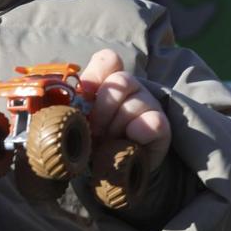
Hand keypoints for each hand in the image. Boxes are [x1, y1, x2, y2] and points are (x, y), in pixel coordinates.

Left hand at [79, 49, 170, 171]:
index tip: (84, 98)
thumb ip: (73, 106)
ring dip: (117, 127)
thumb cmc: (92, 141)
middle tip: (94, 131)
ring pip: (135, 103)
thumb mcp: (77, 122)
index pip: (108, 60)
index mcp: (106, 82)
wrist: (114, 170)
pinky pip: (154, 122)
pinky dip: (138, 133)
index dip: (96, 76)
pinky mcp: (162, 126)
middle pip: (120, 81)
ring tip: (110, 143)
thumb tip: (68, 99)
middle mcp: (130, 87)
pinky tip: (129, 143)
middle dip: (103, 109)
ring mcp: (148, 104)